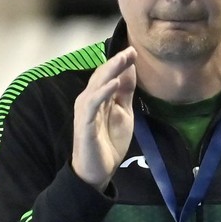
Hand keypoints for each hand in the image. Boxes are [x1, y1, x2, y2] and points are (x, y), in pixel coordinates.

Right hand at [72, 47, 136, 190]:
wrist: (97, 171)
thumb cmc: (108, 142)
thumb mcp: (124, 114)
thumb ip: (125, 93)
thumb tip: (130, 70)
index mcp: (98, 97)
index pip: (108, 74)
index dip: (120, 62)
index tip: (135, 51)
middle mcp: (88, 100)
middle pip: (102, 75)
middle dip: (116, 61)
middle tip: (131, 50)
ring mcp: (86, 111)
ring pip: (96, 85)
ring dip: (110, 71)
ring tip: (123, 59)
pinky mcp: (85, 123)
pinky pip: (93, 104)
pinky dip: (103, 92)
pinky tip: (114, 83)